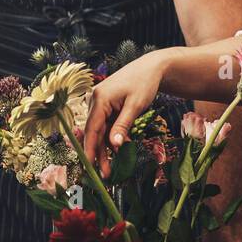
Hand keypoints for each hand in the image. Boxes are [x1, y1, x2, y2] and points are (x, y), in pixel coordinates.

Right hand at [83, 49, 167, 174]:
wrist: (151, 67)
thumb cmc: (144, 83)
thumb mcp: (135, 106)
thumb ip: (123, 125)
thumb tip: (114, 145)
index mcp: (99, 99)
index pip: (92, 129)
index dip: (90, 149)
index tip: (91, 166)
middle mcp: (95, 100)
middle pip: (94, 132)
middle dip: (98, 153)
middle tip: (104, 174)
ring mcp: (100, 102)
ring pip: (100, 130)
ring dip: (105, 148)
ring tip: (110, 167)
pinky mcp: (106, 105)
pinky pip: (106, 125)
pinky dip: (111, 137)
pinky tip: (116, 150)